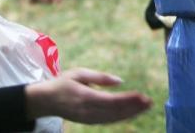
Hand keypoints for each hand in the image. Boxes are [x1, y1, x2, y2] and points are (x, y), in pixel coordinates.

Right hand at [25, 68, 151, 123]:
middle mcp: (87, 111)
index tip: (142, 96)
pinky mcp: (88, 122)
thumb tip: (120, 81)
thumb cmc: (62, 83)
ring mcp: (88, 119)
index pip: (111, 101)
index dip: (128, 100)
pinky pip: (108, 121)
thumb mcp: (79, 73)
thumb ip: (100, 77)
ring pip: (113, 118)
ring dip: (131, 113)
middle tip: (150, 102)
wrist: (44, 101)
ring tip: (145, 107)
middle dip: (134, 107)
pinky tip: (132, 112)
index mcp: (84, 97)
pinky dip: (122, 117)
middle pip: (115, 112)